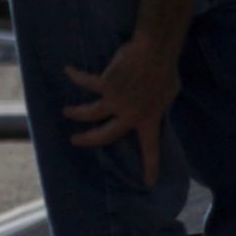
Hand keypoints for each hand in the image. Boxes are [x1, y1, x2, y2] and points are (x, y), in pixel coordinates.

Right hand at [63, 36, 180, 184]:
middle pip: (105, 134)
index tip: (149, 183)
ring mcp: (115, 101)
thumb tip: (153, 104)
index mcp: (149, 118)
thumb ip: (158, 103)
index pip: (151, 147)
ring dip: (76, 112)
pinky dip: (76, 75)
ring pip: (89, 112)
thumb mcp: (168, 94)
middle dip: (89, 139)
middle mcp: (129, 114)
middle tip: (75, 140)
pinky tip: (69, 70)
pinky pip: (86, 81)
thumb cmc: (165, 71)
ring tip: (67, 112)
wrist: (155, 52)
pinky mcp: (104, 85)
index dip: (150, 166)